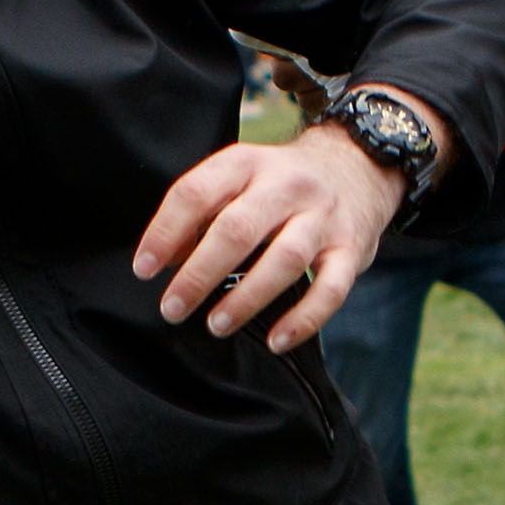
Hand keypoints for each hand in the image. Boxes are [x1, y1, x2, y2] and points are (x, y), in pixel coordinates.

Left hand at [130, 104, 431, 353]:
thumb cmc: (283, 182)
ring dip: (247, 297)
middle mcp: (287, 185)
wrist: (360, 164)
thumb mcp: (241, 177)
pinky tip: (277, 342)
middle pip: (238, 228)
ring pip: (285, 259)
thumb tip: (165, 261)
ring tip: (216, 324)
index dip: (165, 232)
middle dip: (199, 274)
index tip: (144, 269)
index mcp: (248, 163)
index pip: (197, 192)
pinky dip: (304, 319)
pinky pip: (331, 289)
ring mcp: (323, 217)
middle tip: (173, 309)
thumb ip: (203, 212)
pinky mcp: (352, 248)